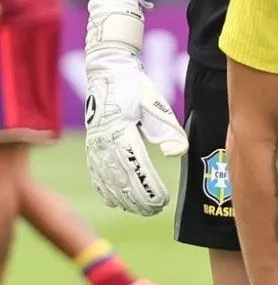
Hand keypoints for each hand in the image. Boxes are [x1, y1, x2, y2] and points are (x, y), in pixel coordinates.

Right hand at [82, 0, 187, 215]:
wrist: (109, 74)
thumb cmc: (138, 89)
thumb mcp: (156, 105)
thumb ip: (168, 130)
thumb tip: (178, 154)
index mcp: (122, 133)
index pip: (137, 169)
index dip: (148, 189)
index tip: (161, 202)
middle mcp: (104, 143)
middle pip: (120, 180)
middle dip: (137, 199)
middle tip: (155, 210)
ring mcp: (95, 145)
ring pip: (106, 180)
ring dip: (123, 197)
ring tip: (140, 210)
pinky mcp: (92, 145)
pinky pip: (95, 173)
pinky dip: (104, 189)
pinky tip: (114, 201)